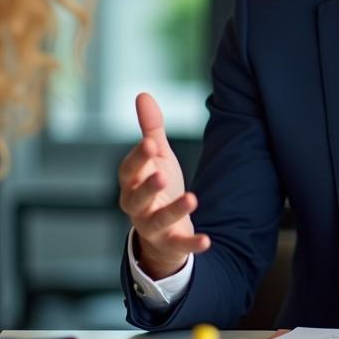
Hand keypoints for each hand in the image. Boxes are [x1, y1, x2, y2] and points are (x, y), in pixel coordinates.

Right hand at [118, 92, 210, 279]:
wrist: (161, 229)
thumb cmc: (157, 185)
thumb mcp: (156, 156)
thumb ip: (150, 129)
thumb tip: (142, 94)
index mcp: (131, 182)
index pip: (129, 169)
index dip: (138, 157)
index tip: (150, 143)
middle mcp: (136, 206)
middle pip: (136, 197)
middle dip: (148, 186)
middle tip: (161, 174)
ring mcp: (151, 226)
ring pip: (158, 220)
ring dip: (174, 210)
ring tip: (193, 198)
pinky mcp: (170, 242)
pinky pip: (179, 244)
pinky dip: (193, 244)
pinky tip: (208, 240)